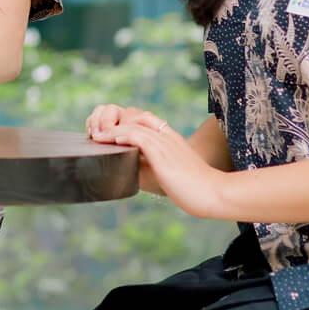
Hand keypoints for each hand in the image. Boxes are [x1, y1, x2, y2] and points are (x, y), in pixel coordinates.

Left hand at [89, 103, 226, 217]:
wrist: (213, 194)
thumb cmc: (193, 189)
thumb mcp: (167, 174)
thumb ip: (149, 168)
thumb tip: (126, 174)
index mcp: (169, 138)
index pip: (142, 119)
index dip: (122, 123)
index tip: (105, 133)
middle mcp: (167, 135)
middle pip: (134, 116)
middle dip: (112, 121)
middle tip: (95, 132)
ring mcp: (165, 142)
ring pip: (133, 124)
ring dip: (110, 128)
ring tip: (95, 136)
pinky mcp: (163, 153)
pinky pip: (137, 136)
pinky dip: (120, 135)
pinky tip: (108, 140)